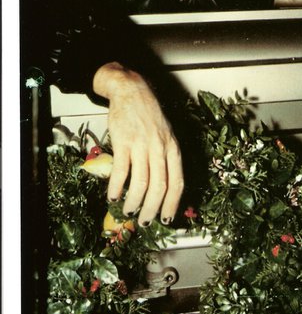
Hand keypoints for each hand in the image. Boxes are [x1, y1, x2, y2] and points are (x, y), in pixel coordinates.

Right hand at [93, 62, 183, 225]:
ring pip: (141, 183)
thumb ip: (166, 158)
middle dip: (153, 209)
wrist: (133, 91)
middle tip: (146, 222)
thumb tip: (164, 187)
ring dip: (134, 202)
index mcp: (173, 149)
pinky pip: (121, 171)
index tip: (167, 219)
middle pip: (160, 187)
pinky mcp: (124, 142)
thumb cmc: (150, 115)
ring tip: (128, 211)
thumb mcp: (166, 136)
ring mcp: (142, 145)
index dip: (172, 204)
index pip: (177, 182)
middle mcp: (160, 148)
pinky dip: (116, 187)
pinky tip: (112, 196)